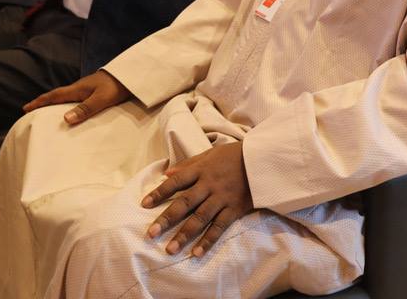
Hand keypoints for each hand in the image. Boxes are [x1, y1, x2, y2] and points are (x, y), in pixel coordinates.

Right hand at [23, 69, 131, 120]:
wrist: (132, 75)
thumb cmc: (117, 87)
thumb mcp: (102, 99)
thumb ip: (85, 109)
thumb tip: (65, 119)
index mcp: (77, 89)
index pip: (54, 96)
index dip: (39, 102)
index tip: (25, 108)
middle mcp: (79, 88)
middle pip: (57, 96)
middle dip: (43, 103)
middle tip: (30, 111)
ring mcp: (86, 89)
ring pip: (66, 97)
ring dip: (54, 104)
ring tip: (46, 113)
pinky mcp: (94, 91)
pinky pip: (75, 99)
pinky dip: (66, 104)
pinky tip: (70, 110)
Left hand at [141, 142, 253, 257]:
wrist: (262, 159)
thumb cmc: (233, 155)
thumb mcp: (209, 153)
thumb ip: (188, 165)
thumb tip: (166, 174)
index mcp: (201, 170)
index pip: (176, 182)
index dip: (160, 193)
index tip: (144, 204)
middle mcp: (209, 185)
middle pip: (184, 203)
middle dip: (167, 219)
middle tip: (151, 234)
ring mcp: (222, 199)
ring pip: (200, 219)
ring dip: (184, 235)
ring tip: (170, 250)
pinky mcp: (234, 210)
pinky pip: (219, 227)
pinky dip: (208, 241)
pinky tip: (196, 253)